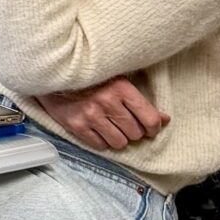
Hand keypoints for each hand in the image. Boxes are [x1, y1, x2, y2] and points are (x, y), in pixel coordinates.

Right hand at [37, 76, 167, 151]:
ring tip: (111, 127)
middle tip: (125, 123)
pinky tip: (98, 130)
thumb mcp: (118, 80)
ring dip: (118, 138)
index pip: (150, 119)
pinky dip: (101, 141)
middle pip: (135, 133)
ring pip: (119, 143)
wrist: (54, 73)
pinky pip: (100, 146)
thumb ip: (141, 101)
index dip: (154, 128)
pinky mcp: (76, 126)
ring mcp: (91, 116)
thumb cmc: (90, 77)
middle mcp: (107, 103)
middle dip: (133, 131)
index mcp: (121, 88)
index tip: (150, 128)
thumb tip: (165, 119)